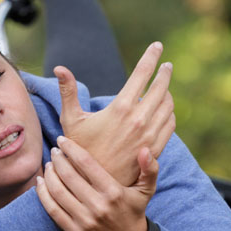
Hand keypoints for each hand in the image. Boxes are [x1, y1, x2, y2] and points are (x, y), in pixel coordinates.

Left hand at [35, 136, 157, 230]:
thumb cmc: (135, 212)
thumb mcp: (147, 191)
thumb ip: (150, 169)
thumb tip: (144, 149)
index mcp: (113, 192)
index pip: (86, 164)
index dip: (71, 149)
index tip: (62, 140)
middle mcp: (98, 206)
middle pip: (68, 176)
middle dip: (58, 159)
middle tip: (54, 151)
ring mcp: (85, 220)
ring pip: (58, 192)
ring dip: (49, 174)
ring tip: (49, 164)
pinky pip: (52, 210)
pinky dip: (43, 194)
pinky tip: (41, 182)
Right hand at [54, 42, 175, 185]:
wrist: (94, 184)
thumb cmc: (80, 149)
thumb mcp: (72, 119)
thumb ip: (68, 91)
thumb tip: (59, 68)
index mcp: (121, 108)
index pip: (142, 73)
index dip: (151, 57)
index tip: (158, 46)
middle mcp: (139, 120)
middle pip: (161, 88)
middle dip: (165, 73)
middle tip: (167, 65)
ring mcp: (149, 135)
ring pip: (168, 106)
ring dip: (168, 94)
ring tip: (165, 87)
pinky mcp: (155, 148)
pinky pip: (170, 125)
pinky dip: (170, 113)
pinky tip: (165, 110)